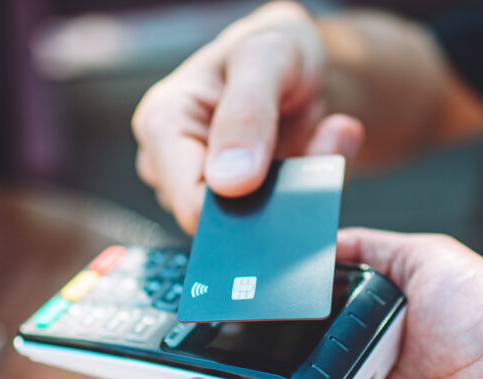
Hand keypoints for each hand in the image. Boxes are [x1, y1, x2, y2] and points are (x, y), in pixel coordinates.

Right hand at [131, 1, 362, 232]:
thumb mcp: (269, 56)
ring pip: (248, 224)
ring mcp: (197, 187)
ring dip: (294, 193)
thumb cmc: (276, 49)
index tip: (293, 175)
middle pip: (220, 222)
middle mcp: (170, 164)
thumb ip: (248, 113)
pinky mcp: (228, 202)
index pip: (192, 206)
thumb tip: (229, 182)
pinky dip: (300, 196)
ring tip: (317, 142)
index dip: (245, 206)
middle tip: (320, 145)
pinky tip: (314, 158)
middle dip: (275, 196)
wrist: (300, 63)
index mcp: (162, 125)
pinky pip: (268, 221)